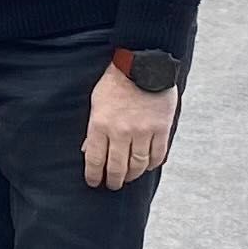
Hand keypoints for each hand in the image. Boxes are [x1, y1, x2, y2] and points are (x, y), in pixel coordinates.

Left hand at [81, 66, 179, 190]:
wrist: (143, 64)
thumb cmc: (115, 82)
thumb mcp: (96, 102)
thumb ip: (92, 128)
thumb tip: (86, 150)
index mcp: (100, 125)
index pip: (94, 160)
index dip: (93, 176)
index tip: (94, 183)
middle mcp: (120, 131)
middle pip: (116, 167)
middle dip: (113, 181)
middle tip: (112, 185)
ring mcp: (142, 131)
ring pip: (138, 165)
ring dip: (132, 176)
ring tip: (128, 178)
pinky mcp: (161, 128)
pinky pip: (157, 155)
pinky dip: (152, 164)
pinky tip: (147, 166)